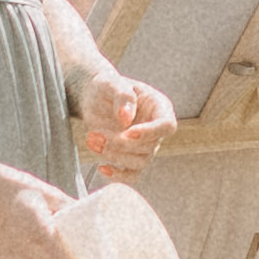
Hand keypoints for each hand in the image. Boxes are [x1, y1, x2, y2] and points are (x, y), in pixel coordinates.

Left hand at [75, 66, 173, 181]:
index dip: (150, 132)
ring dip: (114, 156)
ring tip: (91, 140)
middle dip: (121, 144)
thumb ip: (122, 96)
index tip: (127, 132)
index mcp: (160, 107)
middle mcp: (156, 129)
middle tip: (95, 135)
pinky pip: (131, 174)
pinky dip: (117, 175)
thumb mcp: (112, 83)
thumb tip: (126, 118)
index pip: (167, 126)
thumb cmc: (106, 87)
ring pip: (139, 163)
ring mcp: (145, 145)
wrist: (94, 98)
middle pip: (149, 147)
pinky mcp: (130, 157)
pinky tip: (101, 167)